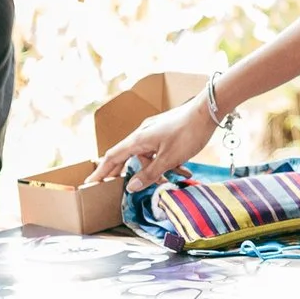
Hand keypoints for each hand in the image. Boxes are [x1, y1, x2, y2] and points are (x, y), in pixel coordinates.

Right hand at [85, 90, 220, 191]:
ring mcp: (154, 131)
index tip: (91, 183)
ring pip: (149, 155)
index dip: (101, 171)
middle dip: (129, 172)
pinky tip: (183, 169)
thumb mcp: (168, 158)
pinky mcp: (166, 131)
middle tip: (120, 187)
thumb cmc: (188, 133)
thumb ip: (149, 174)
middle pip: (129, 156)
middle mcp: (142, 134)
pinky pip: (161, 150)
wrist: (208, 111)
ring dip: (159, 169)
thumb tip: (131, 186)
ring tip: (175, 177)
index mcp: (138, 140)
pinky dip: (169, 161)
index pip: (113, 157)